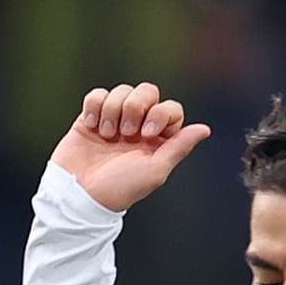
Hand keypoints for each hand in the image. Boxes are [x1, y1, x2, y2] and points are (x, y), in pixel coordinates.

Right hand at [53, 83, 215, 214]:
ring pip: (121, 91)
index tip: (146, 134)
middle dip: (136, 107)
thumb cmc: (119, 188)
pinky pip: (97, 95)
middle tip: (126, 133)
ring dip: (113, 110)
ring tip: (106, 135)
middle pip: (147, 91)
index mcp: (157, 138)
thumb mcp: (155, 170)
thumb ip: (180, 147)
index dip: (160, 113)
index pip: (170, 108)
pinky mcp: (90, 118)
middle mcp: (138, 126)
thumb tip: (205, 129)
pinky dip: (94, 106)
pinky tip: (91, 126)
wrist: (80, 193)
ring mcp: (114, 120)